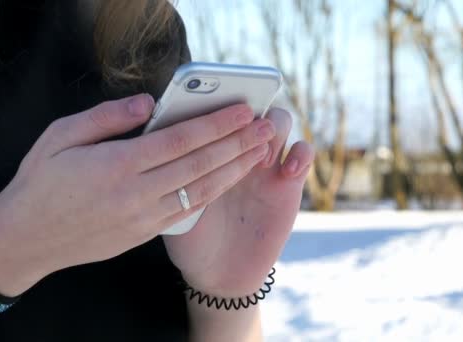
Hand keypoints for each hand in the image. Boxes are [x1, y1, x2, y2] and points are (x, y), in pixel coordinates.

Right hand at [0, 95, 275, 295]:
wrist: (27, 239)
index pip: (181, 140)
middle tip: (266, 128)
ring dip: (235, 169)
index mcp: (118, 165)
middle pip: (200, 164)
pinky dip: (213, 192)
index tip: (243, 111)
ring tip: (260, 152)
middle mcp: (137, 193)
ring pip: (201, 190)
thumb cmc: (40, 182)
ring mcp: (143, 218)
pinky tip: (230, 179)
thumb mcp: (60, 136)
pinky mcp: (144, 234)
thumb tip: (149, 104)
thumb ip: (107, 117)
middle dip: (238, 144)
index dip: (217, 124)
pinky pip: (188, 211)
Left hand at [164, 108, 313, 296]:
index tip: (213, 101)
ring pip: (280, 123)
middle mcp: (239, 151)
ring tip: (262, 149)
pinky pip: (304, 155)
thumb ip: (173, 170)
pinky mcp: (289, 185)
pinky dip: (301, 154)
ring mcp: (266, 166)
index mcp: (211, 150)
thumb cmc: (190, 236)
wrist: (217, 273)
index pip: (219, 110)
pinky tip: (286, 169)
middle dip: (249, 110)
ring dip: (274, 128)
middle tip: (241, 124)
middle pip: (253, 108)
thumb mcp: (174, 201)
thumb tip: (158, 132)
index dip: (218, 101)